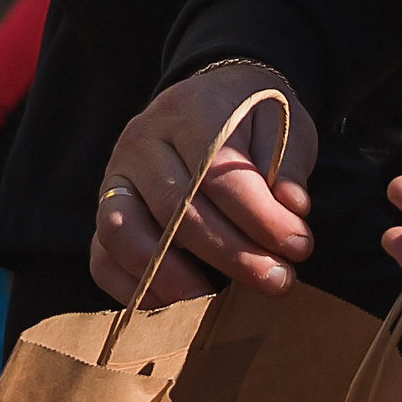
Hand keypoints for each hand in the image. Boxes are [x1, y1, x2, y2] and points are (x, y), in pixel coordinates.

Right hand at [88, 64, 316, 306]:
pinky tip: (174, 304)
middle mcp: (143, 139)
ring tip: (215, 299)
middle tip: (278, 280)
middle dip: (232, 254)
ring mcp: (116, 174)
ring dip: (171, 275)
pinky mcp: (106, 208)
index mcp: (190, 110)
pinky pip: (101, 256)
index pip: (216, 173)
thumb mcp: (284, 126)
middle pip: (175, 208)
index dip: (260, 218)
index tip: (299, 246)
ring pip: (124, 230)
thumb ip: (289, 165)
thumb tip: (291, 207)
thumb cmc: (252, 121)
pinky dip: (131, 287)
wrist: (213, 97)